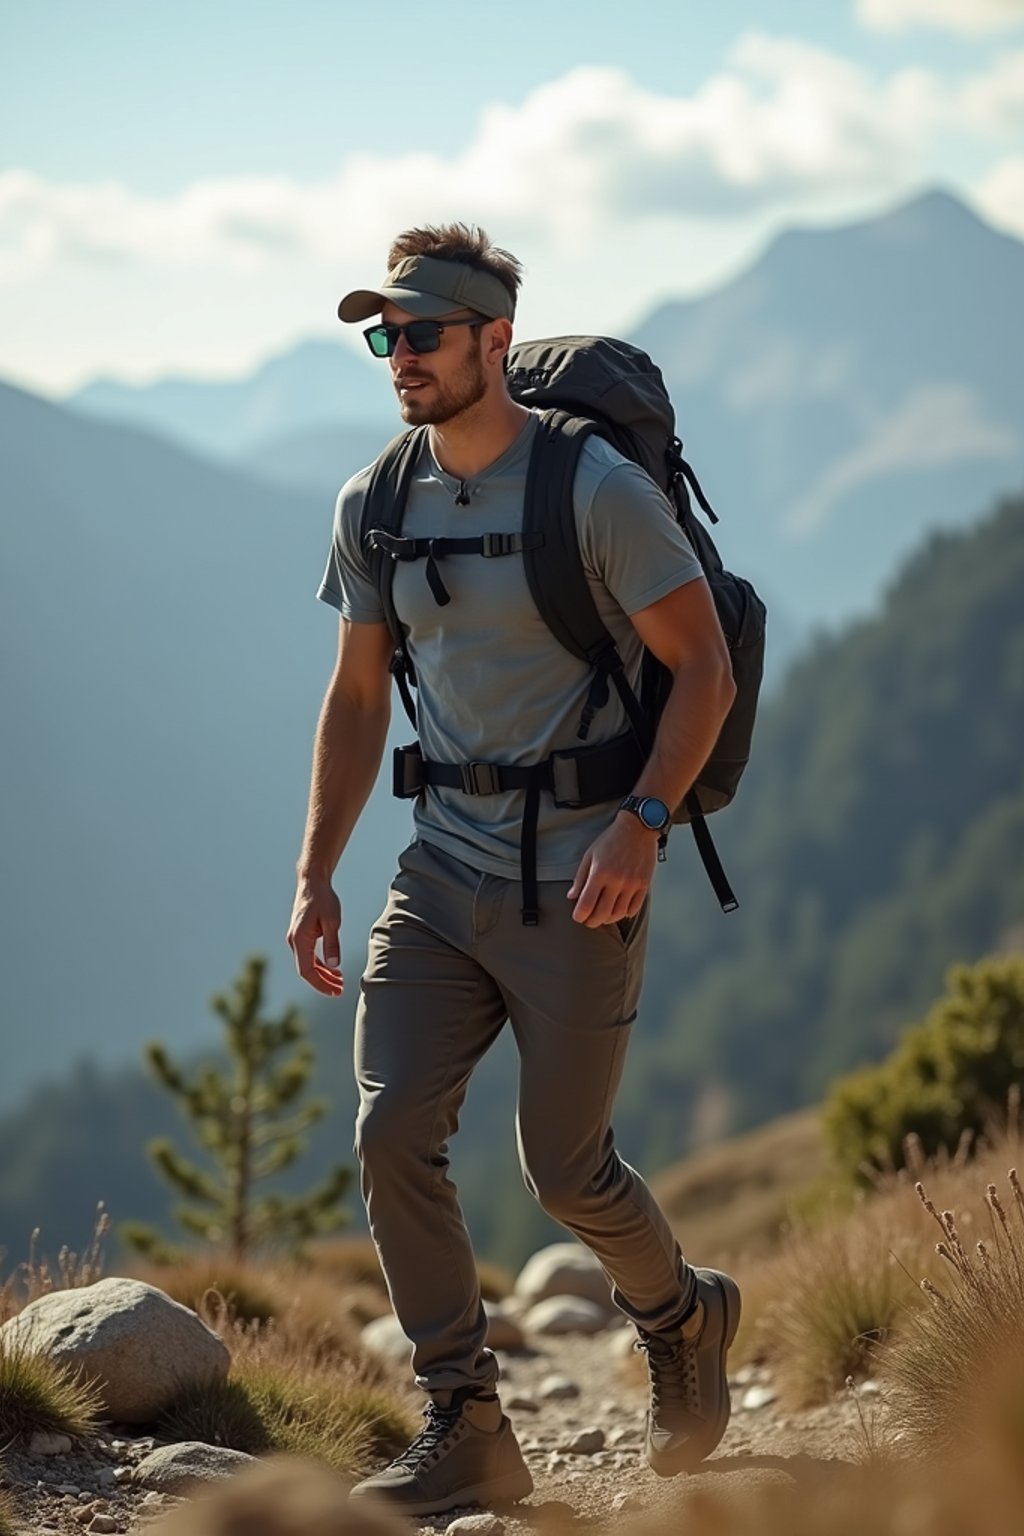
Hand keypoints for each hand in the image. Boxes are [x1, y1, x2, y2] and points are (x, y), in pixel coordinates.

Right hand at [286, 876, 343, 996]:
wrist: (312, 882)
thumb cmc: (323, 899)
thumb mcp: (332, 921)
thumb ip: (332, 943)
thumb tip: (334, 966)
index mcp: (300, 939)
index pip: (307, 971)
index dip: (321, 984)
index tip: (335, 991)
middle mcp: (294, 942)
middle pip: (306, 971)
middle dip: (323, 983)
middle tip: (340, 991)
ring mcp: (296, 939)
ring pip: (307, 965)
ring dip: (322, 975)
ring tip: (340, 982)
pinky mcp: (300, 936)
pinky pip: (308, 956)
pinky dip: (320, 965)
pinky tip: (333, 970)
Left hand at [567, 815, 657, 927]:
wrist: (638, 828)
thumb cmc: (611, 840)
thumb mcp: (590, 855)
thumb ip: (580, 877)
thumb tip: (572, 896)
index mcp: (600, 873)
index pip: (587, 904)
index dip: (580, 915)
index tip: (578, 916)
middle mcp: (616, 881)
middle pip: (602, 914)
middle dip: (592, 922)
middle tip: (588, 921)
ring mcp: (632, 884)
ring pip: (619, 914)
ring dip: (608, 919)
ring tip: (603, 916)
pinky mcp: (644, 884)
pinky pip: (634, 908)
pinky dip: (625, 914)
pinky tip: (619, 911)